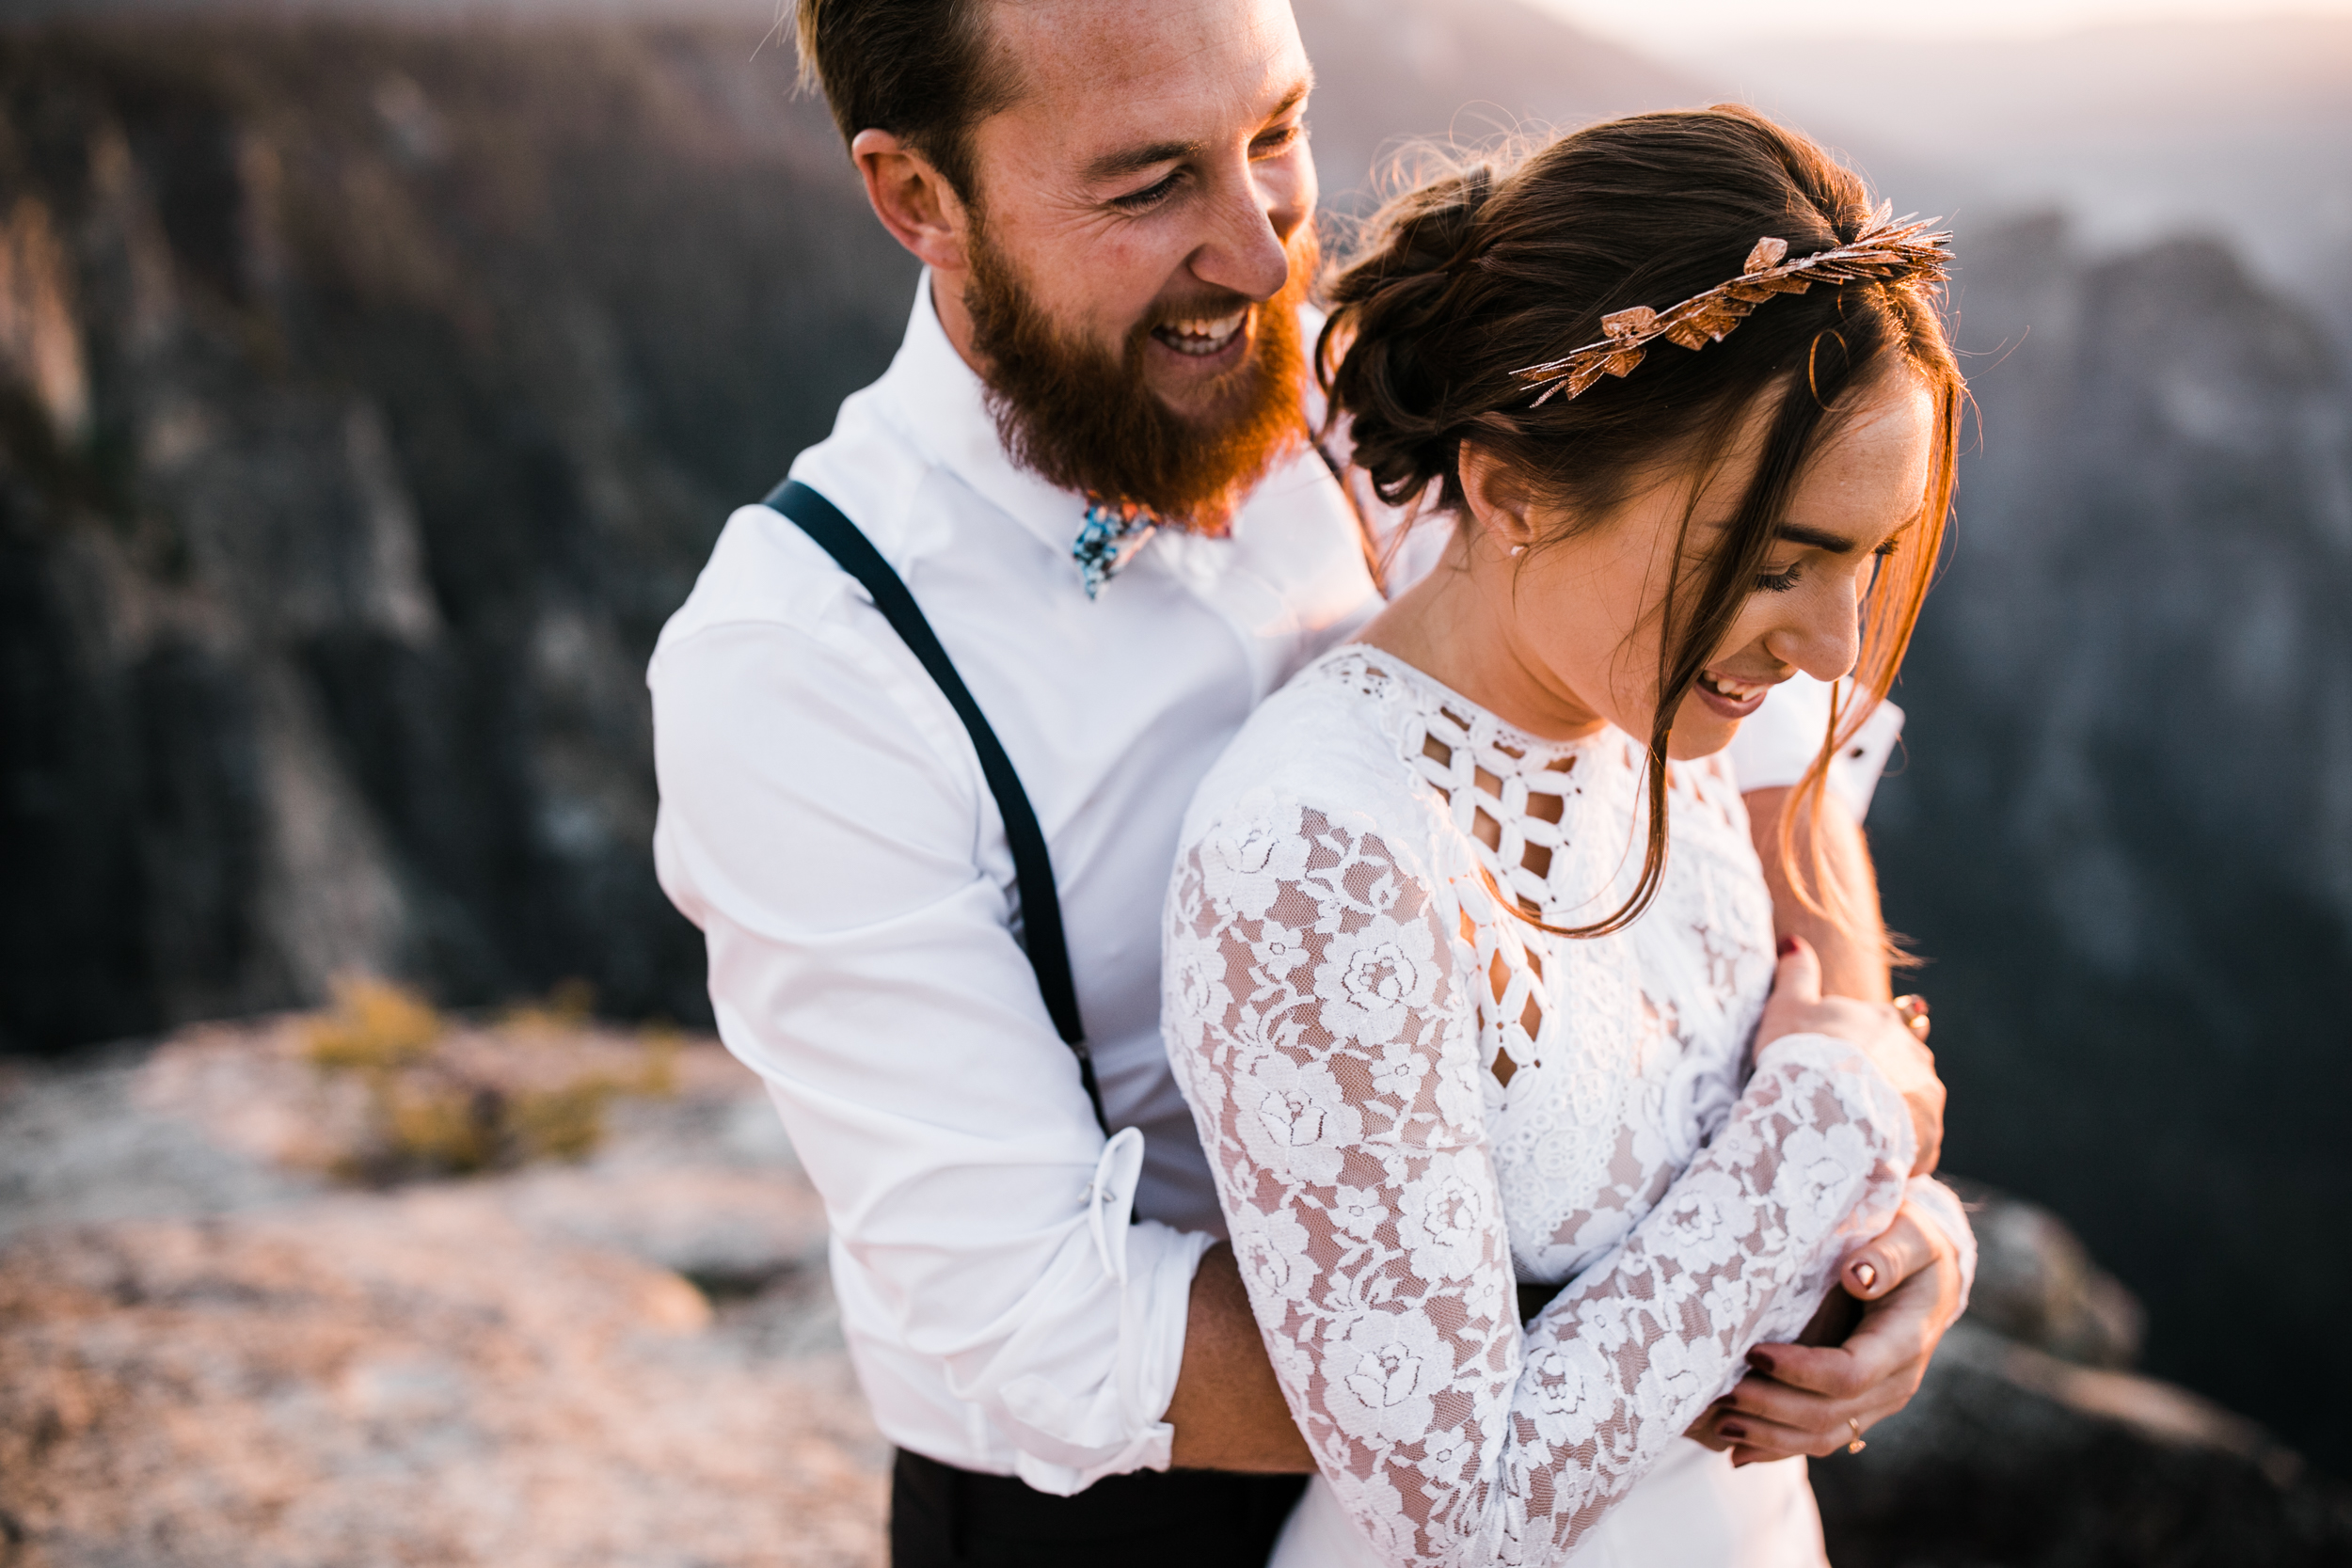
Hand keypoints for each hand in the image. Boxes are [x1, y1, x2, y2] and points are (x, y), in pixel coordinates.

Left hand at [1685, 1203, 1961, 1462]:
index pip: (1850, 1373)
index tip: (1755, 1352)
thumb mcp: (1911, 1236)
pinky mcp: (1862, 1407)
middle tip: (1720, 1394)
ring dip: (1769, 1437)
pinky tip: (1739, 1452)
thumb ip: (1888, 1255)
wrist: (1933, 1273)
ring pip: (1824, 1437)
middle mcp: (1896, 1382)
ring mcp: (1879, 1401)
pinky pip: (1823, 1438)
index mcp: (1904, 1341)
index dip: (1800, 1371)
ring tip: (1719, 1424)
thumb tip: (1858, 1276)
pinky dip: (1779, 1447)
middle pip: (1829, 1414)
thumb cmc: (1913, 1243)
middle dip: (1771, 1409)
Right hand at [1757, 935, 1942, 1174]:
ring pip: (1912, 1105)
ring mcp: (1927, 1095)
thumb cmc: (1802, 1052)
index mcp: (1884, 1020)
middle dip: (1884, 1080)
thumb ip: (1796, 974)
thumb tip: (1793, 942)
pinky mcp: (1929, 1137)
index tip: (1850, 1057)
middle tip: (1849, 1100)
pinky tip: (1868, 1159)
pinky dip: (1896, 1150)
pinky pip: (1915, 1146)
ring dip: (1892, 1116)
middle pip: (1905, 1064)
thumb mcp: (1788, 1006)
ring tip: (1858, 1137)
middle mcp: (1915, 1054)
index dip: (1869, 1039)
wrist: (1826, 1106)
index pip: (1891, 1021)